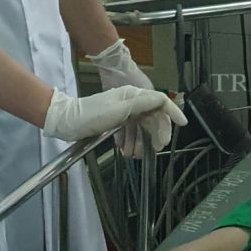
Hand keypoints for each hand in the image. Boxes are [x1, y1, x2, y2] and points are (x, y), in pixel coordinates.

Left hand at [42, 86, 185, 149]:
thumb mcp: (117, 110)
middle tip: (158, 148)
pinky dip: (133, 141)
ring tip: (139, 155)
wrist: (67, 122)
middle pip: (153, 116)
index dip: (173, 112)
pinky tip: (129, 151)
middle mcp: (131, 101)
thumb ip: (141, 104)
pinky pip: (132, 131)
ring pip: (143, 126)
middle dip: (158, 133)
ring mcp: (124, 111)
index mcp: (133, 95)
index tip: (183, 124)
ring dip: (144, 141)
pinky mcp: (117, 121)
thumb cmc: (90, 115)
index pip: (160, 101)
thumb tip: (161, 99)